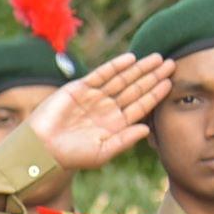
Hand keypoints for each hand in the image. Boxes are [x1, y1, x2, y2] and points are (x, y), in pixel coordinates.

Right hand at [26, 54, 174, 169]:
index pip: (140, 106)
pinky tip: (130, 59)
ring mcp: (94, 97)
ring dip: (138, 68)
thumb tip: (147, 129)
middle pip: (134, 89)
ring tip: (157, 58)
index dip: (155, 94)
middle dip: (152, 76)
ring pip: (121, 79)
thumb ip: (125, 141)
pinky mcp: (79, 88)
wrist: (43, 147)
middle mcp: (107, 108)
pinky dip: (115, 66)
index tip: (170, 83)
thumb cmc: (71, 156)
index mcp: (115, 124)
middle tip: (171, 63)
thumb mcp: (103, 152)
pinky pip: (101, 74)